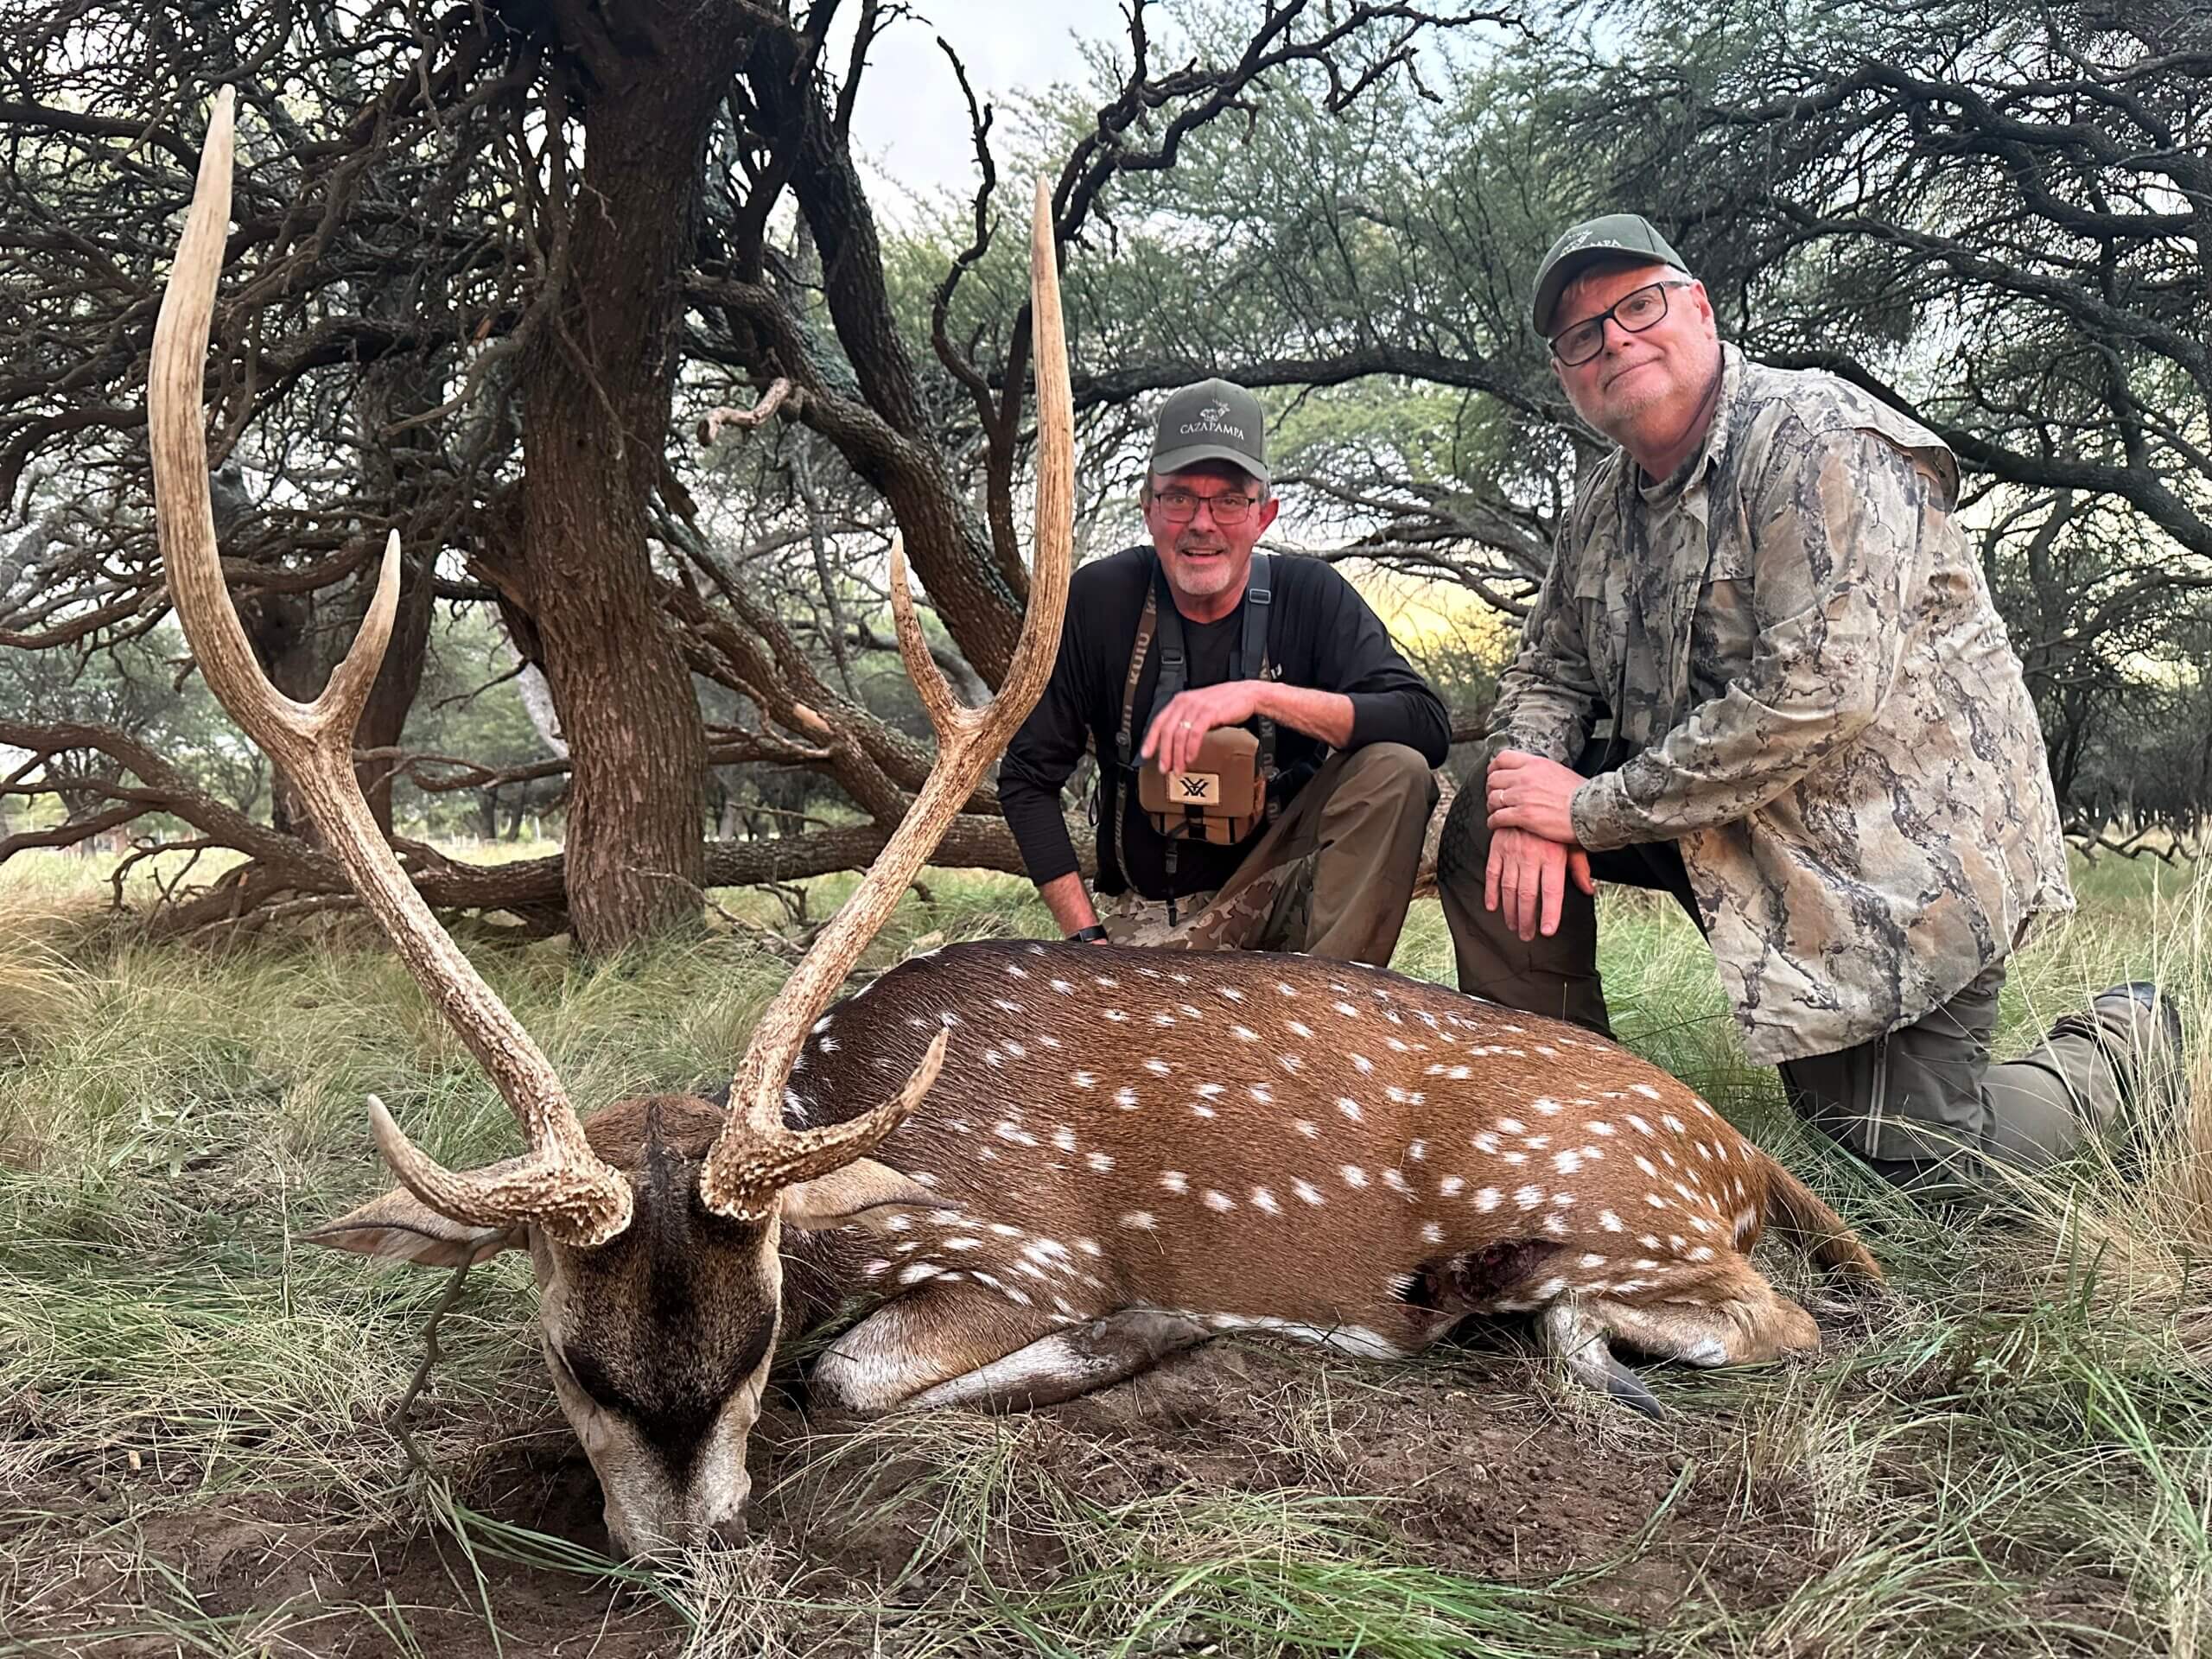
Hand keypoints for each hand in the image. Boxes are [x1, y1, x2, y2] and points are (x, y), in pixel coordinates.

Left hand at [1140, 681, 1266, 775]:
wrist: (1246, 694)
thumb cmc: (1225, 703)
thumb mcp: (1199, 710)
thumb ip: (1186, 722)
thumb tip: (1174, 744)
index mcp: (1180, 701)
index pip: (1159, 721)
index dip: (1150, 739)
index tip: (1146, 754)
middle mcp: (1186, 703)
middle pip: (1167, 731)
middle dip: (1164, 753)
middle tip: (1164, 768)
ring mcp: (1197, 707)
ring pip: (1179, 735)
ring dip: (1177, 755)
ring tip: (1178, 768)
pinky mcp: (1210, 712)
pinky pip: (1195, 733)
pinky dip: (1191, 748)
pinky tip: (1190, 758)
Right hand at [1485, 826, 1595, 941]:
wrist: (1532, 796)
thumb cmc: (1556, 822)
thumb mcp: (1573, 841)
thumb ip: (1579, 867)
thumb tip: (1588, 890)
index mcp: (1552, 856)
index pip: (1551, 891)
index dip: (1549, 913)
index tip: (1547, 931)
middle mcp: (1531, 856)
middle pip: (1527, 895)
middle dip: (1526, 919)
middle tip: (1527, 935)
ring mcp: (1512, 852)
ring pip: (1509, 889)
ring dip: (1510, 911)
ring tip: (1513, 925)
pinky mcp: (1497, 847)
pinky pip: (1492, 874)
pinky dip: (1491, 892)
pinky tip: (1492, 906)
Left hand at [1486, 750, 1584, 844]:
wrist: (1592, 809)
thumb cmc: (1583, 794)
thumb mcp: (1560, 772)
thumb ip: (1542, 772)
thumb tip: (1536, 774)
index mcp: (1535, 764)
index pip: (1503, 758)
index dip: (1494, 768)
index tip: (1494, 775)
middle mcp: (1525, 777)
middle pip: (1494, 779)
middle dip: (1491, 789)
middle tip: (1494, 797)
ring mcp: (1523, 796)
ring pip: (1493, 798)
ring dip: (1491, 807)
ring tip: (1495, 812)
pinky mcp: (1523, 815)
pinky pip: (1497, 817)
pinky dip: (1493, 822)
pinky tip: (1496, 825)